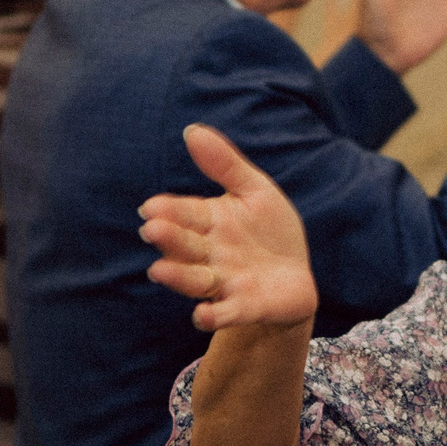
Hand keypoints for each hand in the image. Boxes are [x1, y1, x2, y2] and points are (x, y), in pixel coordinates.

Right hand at [139, 124, 317, 330]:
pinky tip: (202, 315)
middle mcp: (210, 254)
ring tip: (159, 270)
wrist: (295, 278)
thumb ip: (225, 164)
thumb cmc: (270, 232)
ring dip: (178, 277)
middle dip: (169, 238)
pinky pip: (225, 313)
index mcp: (210, 222)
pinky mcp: (245, 307)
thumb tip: (191, 129)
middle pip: (185, 246)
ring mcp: (225, 282)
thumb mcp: (254, 191)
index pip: (185, 214)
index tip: (151, 207)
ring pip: (196, 279)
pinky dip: (213, 316)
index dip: (169, 211)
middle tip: (151, 230)